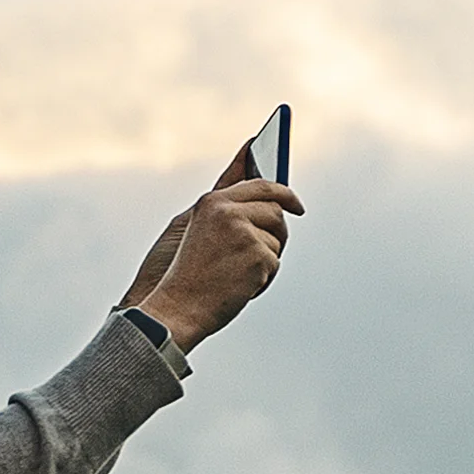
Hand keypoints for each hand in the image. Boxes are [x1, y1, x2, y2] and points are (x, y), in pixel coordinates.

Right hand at [123, 150, 295, 352]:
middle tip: (261, 254)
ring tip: (235, 273)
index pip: (261, 186)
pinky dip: (262, 279)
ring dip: (265, 259)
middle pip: (275, 212)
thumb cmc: (186, 273)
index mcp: (213, 202)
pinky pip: (275, 263)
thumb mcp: (195, 225)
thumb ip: (224, 199)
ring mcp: (244, 233)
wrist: (178, 307)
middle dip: (276, 233)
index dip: (283, 194)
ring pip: (277, 239)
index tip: (294, 204)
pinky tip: (238, 285)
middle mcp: (229, 212)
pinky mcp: (257, 256)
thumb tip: (244, 165)